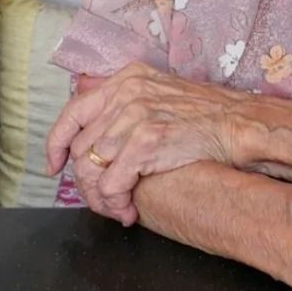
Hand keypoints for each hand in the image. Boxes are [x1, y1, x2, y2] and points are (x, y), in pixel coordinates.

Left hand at [46, 63, 240, 224]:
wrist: (237, 122)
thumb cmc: (204, 114)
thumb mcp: (159, 92)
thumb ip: (127, 103)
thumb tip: (97, 129)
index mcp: (125, 79)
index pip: (74, 111)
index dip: (57, 143)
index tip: (54, 165)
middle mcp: (125, 93)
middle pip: (80, 148)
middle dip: (85, 183)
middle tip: (101, 200)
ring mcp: (134, 116)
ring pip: (92, 170)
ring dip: (101, 198)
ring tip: (118, 208)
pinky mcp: (145, 142)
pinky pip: (112, 184)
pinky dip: (116, 204)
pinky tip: (129, 211)